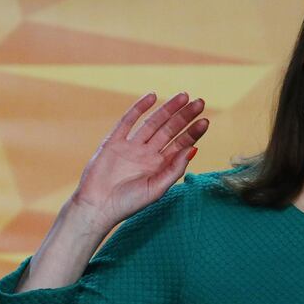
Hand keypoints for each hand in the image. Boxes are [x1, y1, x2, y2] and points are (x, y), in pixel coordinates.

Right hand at [69, 91, 208, 231]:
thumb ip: (174, 169)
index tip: (205, 120)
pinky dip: (139, 108)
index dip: (193, 132)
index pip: (181, 144)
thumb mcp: (157, 188)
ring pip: (153, 122)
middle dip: (184, 116)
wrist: (98, 207)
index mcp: (160, 165)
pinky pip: (127, 121)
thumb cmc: (129, 203)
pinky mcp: (113, 142)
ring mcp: (131, 146)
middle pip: (170, 130)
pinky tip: (152, 97)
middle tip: (200, 102)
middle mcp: (148, 153)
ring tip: (184, 96)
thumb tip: (194, 149)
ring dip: (168, 109)